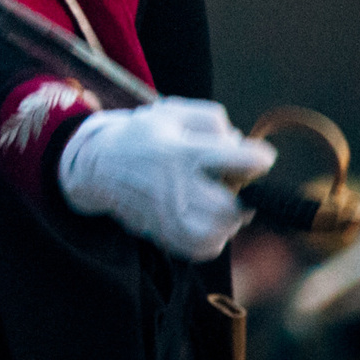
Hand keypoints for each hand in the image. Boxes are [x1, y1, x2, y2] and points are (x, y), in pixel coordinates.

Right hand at [58, 97, 273, 260]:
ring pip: (222, 230)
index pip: (238, 160)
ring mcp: (169, 215)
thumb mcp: (171, 112)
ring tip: (219, 201)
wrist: (97, 167)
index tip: (262, 157)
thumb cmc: (141, 136)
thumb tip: (238, 144)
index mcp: (180, 152)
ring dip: (230, 216)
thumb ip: (211, 119)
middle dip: (242, 194)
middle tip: (233, 183)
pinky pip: (206, 247)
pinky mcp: (165, 234)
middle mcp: (175, 186)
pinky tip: (205, 219)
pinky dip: (215, 236)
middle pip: (232, 205)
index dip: (259, 158)